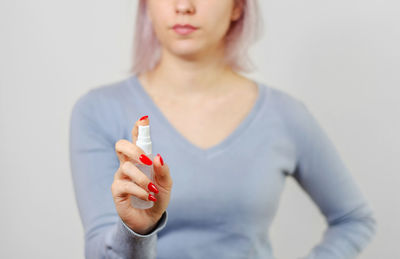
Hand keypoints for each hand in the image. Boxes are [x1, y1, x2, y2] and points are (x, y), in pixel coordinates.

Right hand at [111, 115, 172, 234]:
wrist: (150, 219)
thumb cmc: (157, 198)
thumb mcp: (166, 185)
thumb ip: (164, 171)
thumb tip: (158, 157)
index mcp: (140, 160)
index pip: (137, 140)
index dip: (138, 128)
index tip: (143, 119)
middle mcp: (128, 165)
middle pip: (121, 145)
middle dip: (134, 149)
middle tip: (147, 160)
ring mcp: (121, 177)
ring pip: (127, 167)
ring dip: (143, 179)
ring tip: (153, 191)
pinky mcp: (116, 190)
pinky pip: (125, 185)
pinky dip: (139, 190)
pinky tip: (149, 197)